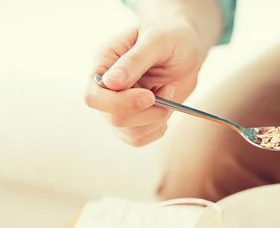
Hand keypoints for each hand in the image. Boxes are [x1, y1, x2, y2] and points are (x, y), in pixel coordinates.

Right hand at [84, 19, 202, 146]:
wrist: (186, 49)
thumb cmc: (171, 37)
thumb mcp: (156, 40)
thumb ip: (134, 61)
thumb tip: (111, 83)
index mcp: (102, 64)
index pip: (94, 97)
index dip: (120, 103)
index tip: (150, 96)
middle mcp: (105, 88)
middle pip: (114, 119)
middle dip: (147, 112)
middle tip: (167, 90)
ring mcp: (117, 106)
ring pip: (129, 133)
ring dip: (157, 118)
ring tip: (168, 92)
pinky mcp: (133, 120)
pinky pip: (139, 139)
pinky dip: (158, 128)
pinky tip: (167, 107)